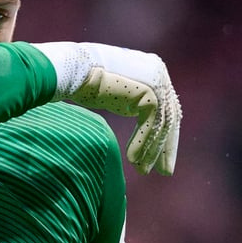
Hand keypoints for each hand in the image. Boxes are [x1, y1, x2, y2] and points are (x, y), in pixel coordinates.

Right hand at [32, 42, 181, 175]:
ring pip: (161, 124)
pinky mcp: (149, 92)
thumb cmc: (84, 80)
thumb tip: (136, 114)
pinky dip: (142, 143)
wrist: (74, 70)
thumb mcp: (116, 92)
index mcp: (154, 69)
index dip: (163, 135)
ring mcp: (157, 81)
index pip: (166, 107)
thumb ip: (131, 100)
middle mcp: (160, 72)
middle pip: (169, 117)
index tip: (158, 157)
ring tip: (143, 170)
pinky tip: (132, 159)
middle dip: (164, 147)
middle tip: (164, 172)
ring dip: (152, 151)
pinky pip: (151, 124)